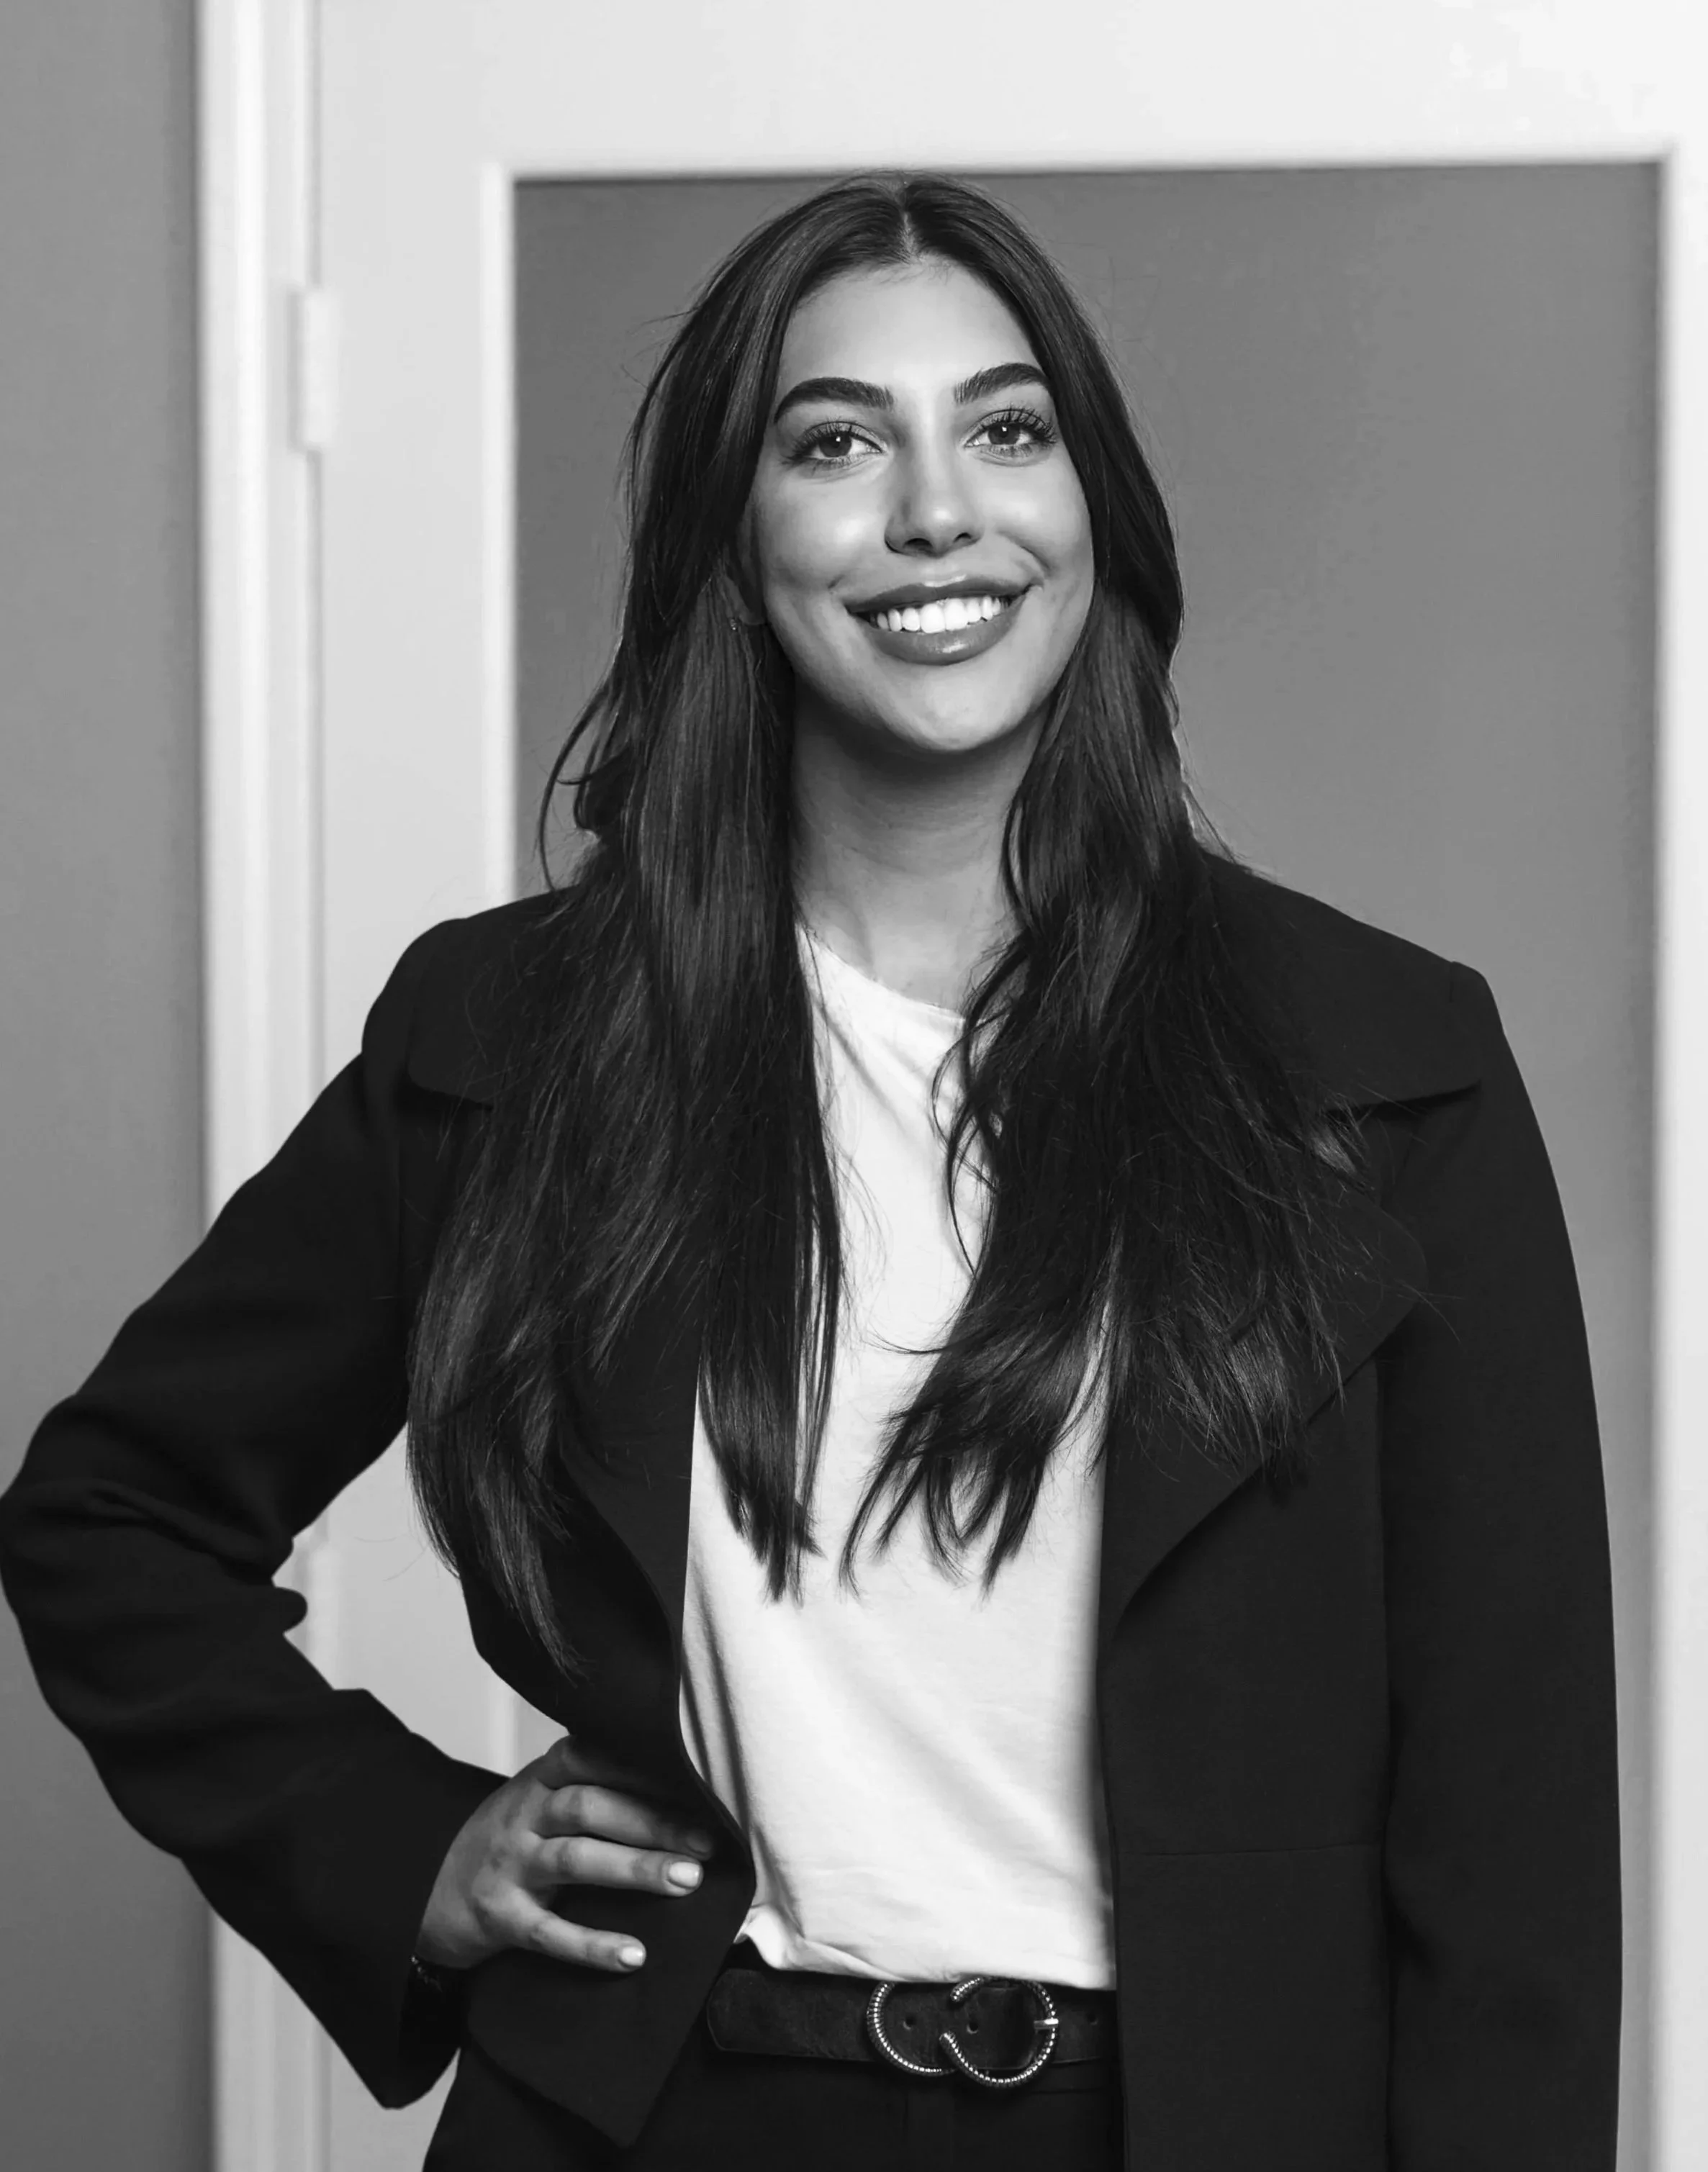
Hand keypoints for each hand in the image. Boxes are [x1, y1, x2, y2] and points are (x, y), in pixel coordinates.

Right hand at [413, 1733, 718, 1974]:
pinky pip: (549, 1931)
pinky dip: (592, 1944)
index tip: (691, 1778)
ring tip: (686, 1881)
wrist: (422, 1890)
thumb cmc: (503, 1844)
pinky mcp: (499, 1918)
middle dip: (651, 1822)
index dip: (639, 1767)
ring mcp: (509, 1866)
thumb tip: (676, 1800)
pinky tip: (633, 1955)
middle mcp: (523, 1817)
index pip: (588, 1759)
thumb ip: (587, 1793)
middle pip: (590, 1807)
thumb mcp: (535, 1804)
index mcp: (538, 1783)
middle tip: (706, 1843)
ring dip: (635, 1869)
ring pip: (575, 1859)